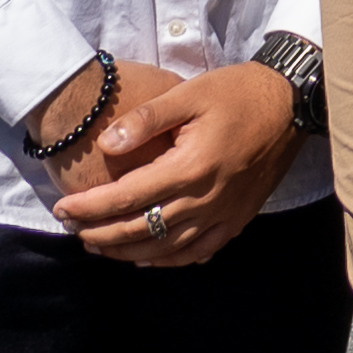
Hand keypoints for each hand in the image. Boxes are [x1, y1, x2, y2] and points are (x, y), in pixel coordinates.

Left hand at [50, 60, 296, 264]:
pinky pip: (198, 252)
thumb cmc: (237, 92)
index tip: (63, 210)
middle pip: (142, 230)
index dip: (90, 207)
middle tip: (73, 232)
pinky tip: (149, 260)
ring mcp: (225, 214)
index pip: (128, 197)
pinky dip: (169, 260)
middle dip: (101, 235)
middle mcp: (207, 199)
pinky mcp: (238, 219)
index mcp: (191, 166)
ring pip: (167, 249)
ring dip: (128, 253)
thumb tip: (106, 144)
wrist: (290, 103)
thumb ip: (146, 119)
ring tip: (99, 248)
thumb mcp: (189, 94)